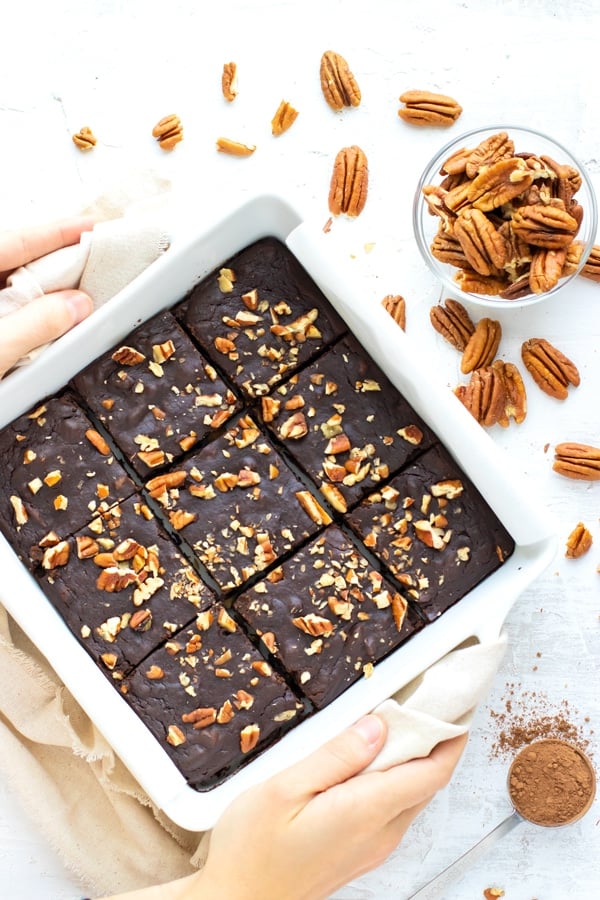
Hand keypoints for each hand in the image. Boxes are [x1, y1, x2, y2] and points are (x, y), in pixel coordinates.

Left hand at [0, 217, 94, 377]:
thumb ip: (36, 325)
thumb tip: (75, 305)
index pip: (13, 240)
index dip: (55, 232)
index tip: (89, 227)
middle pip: (7, 259)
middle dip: (50, 257)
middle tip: (89, 258)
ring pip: (2, 287)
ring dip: (36, 289)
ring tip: (71, 291)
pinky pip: (1, 312)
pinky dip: (21, 313)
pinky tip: (38, 320)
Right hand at [194, 717, 466, 899]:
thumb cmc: (252, 849)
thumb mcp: (285, 789)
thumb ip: (337, 755)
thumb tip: (378, 726)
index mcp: (366, 812)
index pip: (431, 771)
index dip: (450, 737)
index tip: (455, 703)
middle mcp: (380, 833)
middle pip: (427, 783)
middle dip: (437, 742)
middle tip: (428, 701)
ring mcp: (373, 847)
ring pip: (412, 796)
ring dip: (416, 760)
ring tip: (402, 722)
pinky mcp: (360, 853)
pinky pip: (394, 810)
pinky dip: (397, 780)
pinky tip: (373, 760)